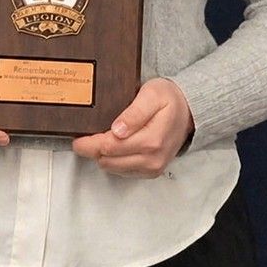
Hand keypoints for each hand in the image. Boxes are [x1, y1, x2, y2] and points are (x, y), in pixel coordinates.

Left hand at [72, 78, 194, 177]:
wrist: (189, 110)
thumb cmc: (169, 99)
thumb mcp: (152, 94)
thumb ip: (134, 113)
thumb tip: (117, 130)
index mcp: (151, 141)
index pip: (110, 148)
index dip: (90, 143)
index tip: (77, 137)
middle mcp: (152, 159)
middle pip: (108, 160)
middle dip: (93, 149)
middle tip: (86, 134)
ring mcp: (152, 168)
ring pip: (113, 168)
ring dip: (103, 155)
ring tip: (100, 137)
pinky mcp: (151, 171)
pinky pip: (122, 171)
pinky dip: (113, 160)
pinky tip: (114, 145)